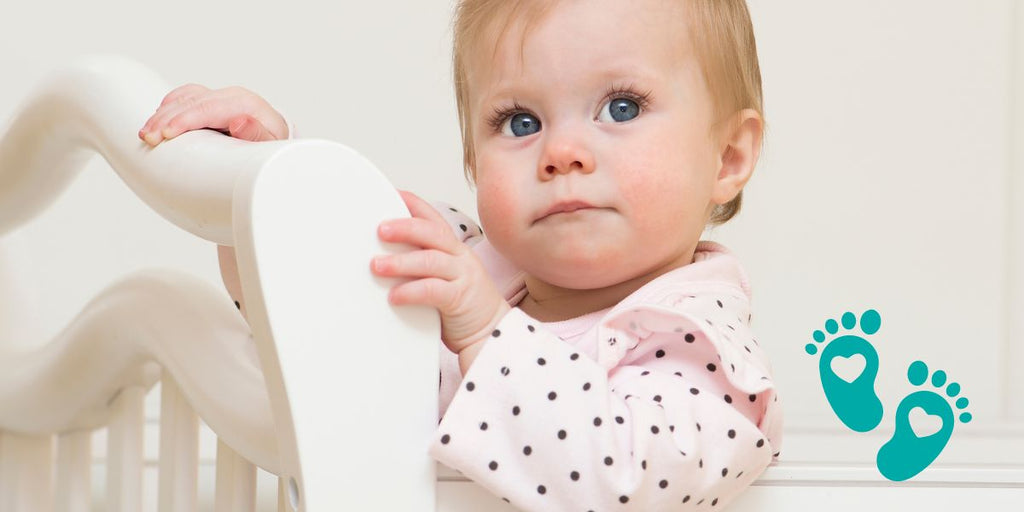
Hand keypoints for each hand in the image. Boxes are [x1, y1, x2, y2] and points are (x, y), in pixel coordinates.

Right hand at [138, 83, 287, 145]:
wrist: (277, 138)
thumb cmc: (273, 145)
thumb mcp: (272, 145)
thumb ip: (257, 135)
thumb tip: (239, 122)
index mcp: (245, 104)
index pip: (209, 108)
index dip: (185, 120)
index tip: (167, 134)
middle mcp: (230, 96)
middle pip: (192, 102)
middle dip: (166, 119)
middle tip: (148, 137)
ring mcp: (219, 97)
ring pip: (185, 98)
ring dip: (163, 114)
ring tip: (146, 132)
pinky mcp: (211, 101)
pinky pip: (186, 97)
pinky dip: (169, 106)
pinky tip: (157, 118)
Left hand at [371, 191, 509, 366]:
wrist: (491, 333)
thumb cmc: (460, 305)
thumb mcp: (442, 277)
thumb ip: (420, 264)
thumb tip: (380, 257)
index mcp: (453, 249)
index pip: (433, 219)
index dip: (414, 204)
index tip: (392, 193)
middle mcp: (460, 257)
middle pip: (432, 233)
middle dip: (404, 227)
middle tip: (380, 230)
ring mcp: (462, 276)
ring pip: (431, 260)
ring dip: (401, 261)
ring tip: (377, 266)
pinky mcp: (460, 299)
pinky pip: (433, 290)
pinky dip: (410, 291)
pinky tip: (394, 296)